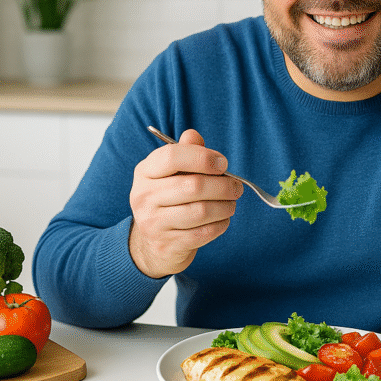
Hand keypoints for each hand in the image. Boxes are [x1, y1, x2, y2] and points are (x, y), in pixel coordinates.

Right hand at [128, 129, 242, 277]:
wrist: (152, 243)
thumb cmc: (168, 199)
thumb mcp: (171, 173)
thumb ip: (185, 152)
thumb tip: (193, 135)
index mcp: (145, 172)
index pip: (172, 157)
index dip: (203, 158)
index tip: (223, 164)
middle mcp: (144, 196)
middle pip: (193, 186)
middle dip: (223, 185)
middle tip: (237, 186)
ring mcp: (154, 223)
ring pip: (201, 211)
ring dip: (225, 206)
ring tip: (232, 203)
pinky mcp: (168, 244)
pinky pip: (203, 233)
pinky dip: (220, 224)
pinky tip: (224, 219)